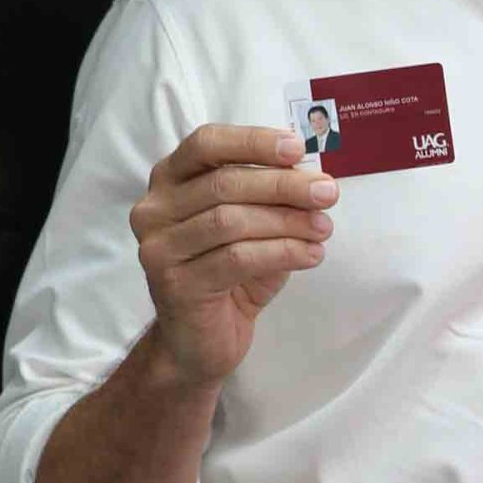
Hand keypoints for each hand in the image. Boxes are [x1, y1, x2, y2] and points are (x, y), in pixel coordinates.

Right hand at [129, 125, 335, 385]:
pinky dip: (282, 252)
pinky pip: (237, 259)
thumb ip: (272, 198)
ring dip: (287, 221)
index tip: (297, 148)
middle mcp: (154, 210)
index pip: (206, 144)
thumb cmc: (231, 274)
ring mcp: (158, 248)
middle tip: (328, 193)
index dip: (252, 141)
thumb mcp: (254, 225)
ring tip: (324, 228)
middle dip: (283, 185)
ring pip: (231, 221)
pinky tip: (312, 255)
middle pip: (224, 183)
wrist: (201, 340)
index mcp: (169, 181)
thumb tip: (316, 179)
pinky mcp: (175, 285)